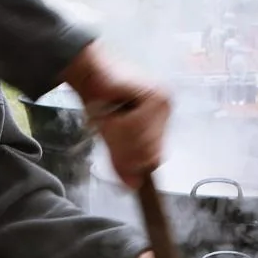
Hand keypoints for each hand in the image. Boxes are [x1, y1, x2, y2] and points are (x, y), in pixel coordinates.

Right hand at [60, 42, 169, 187]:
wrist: (90, 73)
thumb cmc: (101, 100)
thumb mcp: (113, 137)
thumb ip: (123, 161)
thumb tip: (131, 185)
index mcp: (162, 120)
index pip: (155, 157)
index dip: (133, 162)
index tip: (117, 155)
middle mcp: (167, 108)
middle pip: (150, 152)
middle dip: (124, 147)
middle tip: (110, 128)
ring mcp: (163, 101)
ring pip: (142, 141)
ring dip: (119, 134)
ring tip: (110, 116)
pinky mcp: (152, 95)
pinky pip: (135, 127)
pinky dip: (118, 123)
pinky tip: (113, 108)